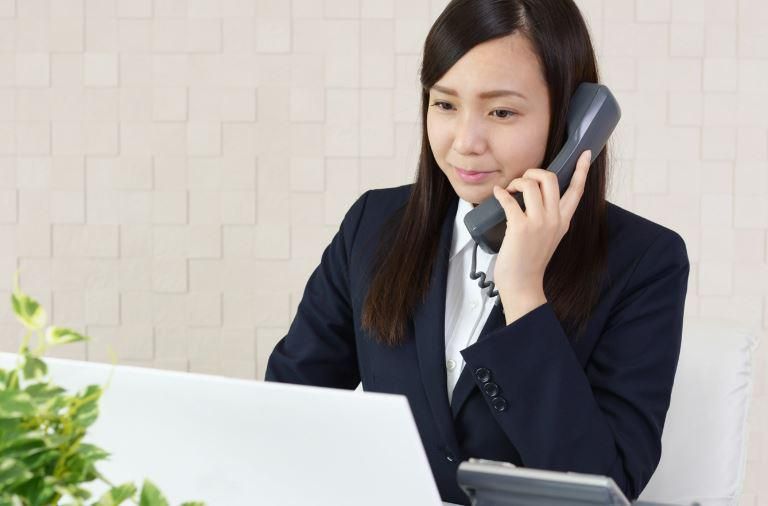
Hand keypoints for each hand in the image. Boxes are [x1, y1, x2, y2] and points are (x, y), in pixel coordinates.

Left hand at [491, 150, 592, 316]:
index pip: (577, 190)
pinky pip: (509, 200)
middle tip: (522, 182)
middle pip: (551, 179)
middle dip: (533, 172)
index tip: (586, 153)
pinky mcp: (521, 228)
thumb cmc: (530, 261)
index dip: (582, 170)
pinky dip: (501, 193)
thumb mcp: (547, 236)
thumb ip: (546, 217)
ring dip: (516, 182)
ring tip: (509, 191)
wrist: (522, 285)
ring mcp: (539, 223)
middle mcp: (555, 219)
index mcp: (563, 221)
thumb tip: (531, 197)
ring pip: (531, 185)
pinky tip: (498, 194)